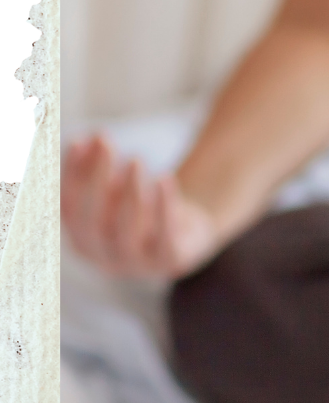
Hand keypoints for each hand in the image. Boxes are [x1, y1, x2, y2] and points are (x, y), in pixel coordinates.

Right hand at [62, 134, 221, 278]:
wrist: (187, 234)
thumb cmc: (140, 208)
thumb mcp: (115, 188)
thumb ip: (97, 167)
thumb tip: (88, 139)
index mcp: (82, 240)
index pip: (67, 208)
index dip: (70, 175)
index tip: (79, 141)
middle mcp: (104, 257)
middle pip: (91, 221)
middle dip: (95, 179)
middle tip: (104, 143)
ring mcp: (137, 264)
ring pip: (126, 229)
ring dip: (129, 192)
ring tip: (135, 160)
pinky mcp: (169, 261)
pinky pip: (165, 236)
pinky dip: (163, 207)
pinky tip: (164, 179)